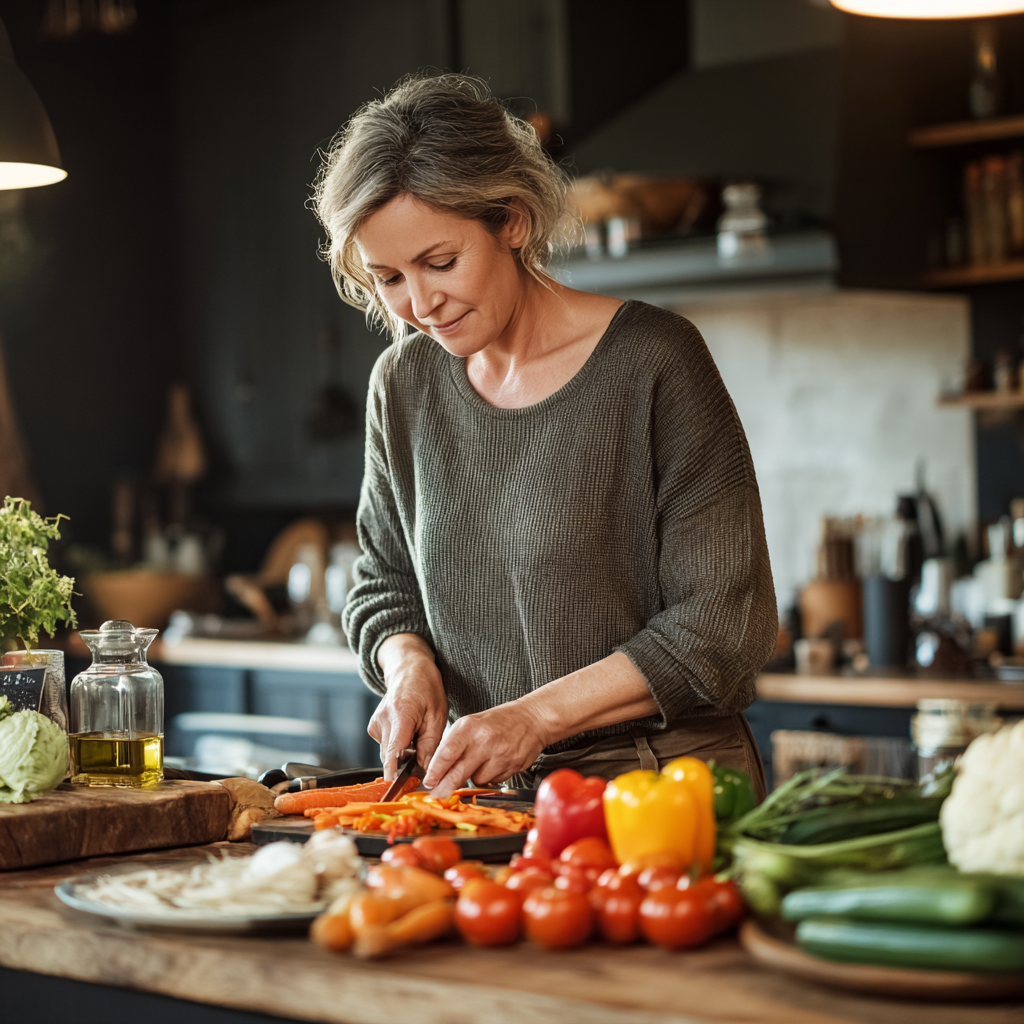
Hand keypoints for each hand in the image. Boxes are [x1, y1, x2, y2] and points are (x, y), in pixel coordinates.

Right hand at [371, 634, 447, 778]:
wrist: (409, 670)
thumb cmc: (427, 688)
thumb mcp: (437, 715)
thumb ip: (431, 745)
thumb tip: (425, 770)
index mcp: (402, 713)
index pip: (393, 749)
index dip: (393, 771)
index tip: (394, 787)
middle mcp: (383, 719)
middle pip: (391, 755)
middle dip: (407, 762)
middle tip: (424, 754)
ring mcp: (375, 723)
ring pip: (388, 753)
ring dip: (403, 753)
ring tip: (417, 735)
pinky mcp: (373, 727)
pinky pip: (386, 746)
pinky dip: (398, 746)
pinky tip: (408, 732)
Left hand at [423, 699, 551, 797]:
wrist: (532, 718)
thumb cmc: (499, 721)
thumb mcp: (471, 723)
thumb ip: (454, 744)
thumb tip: (437, 769)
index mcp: (469, 728)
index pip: (447, 753)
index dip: (435, 771)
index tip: (428, 781)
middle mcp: (484, 741)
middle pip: (459, 772)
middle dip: (445, 787)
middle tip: (437, 794)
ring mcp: (500, 755)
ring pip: (476, 780)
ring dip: (474, 776)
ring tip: (483, 760)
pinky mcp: (512, 766)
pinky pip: (493, 781)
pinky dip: (490, 776)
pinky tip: (496, 762)